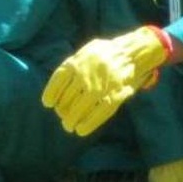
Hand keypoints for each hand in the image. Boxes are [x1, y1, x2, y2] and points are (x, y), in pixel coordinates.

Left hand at [41, 27, 171, 135]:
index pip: (58, 81)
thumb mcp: (88, 50)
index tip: (48, 104)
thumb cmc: (107, 52)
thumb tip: (59, 85)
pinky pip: (98, 114)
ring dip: (71, 120)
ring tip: (69, 125)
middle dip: (62, 111)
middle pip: (67, 98)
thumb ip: (74, 64)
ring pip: (79, 109)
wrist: (134, 52)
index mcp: (78, 61)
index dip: (51, 94)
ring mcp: (101, 87)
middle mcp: (87, 74)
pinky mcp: (115, 96)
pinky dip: (87, 124)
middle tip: (63, 116)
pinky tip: (81, 130)